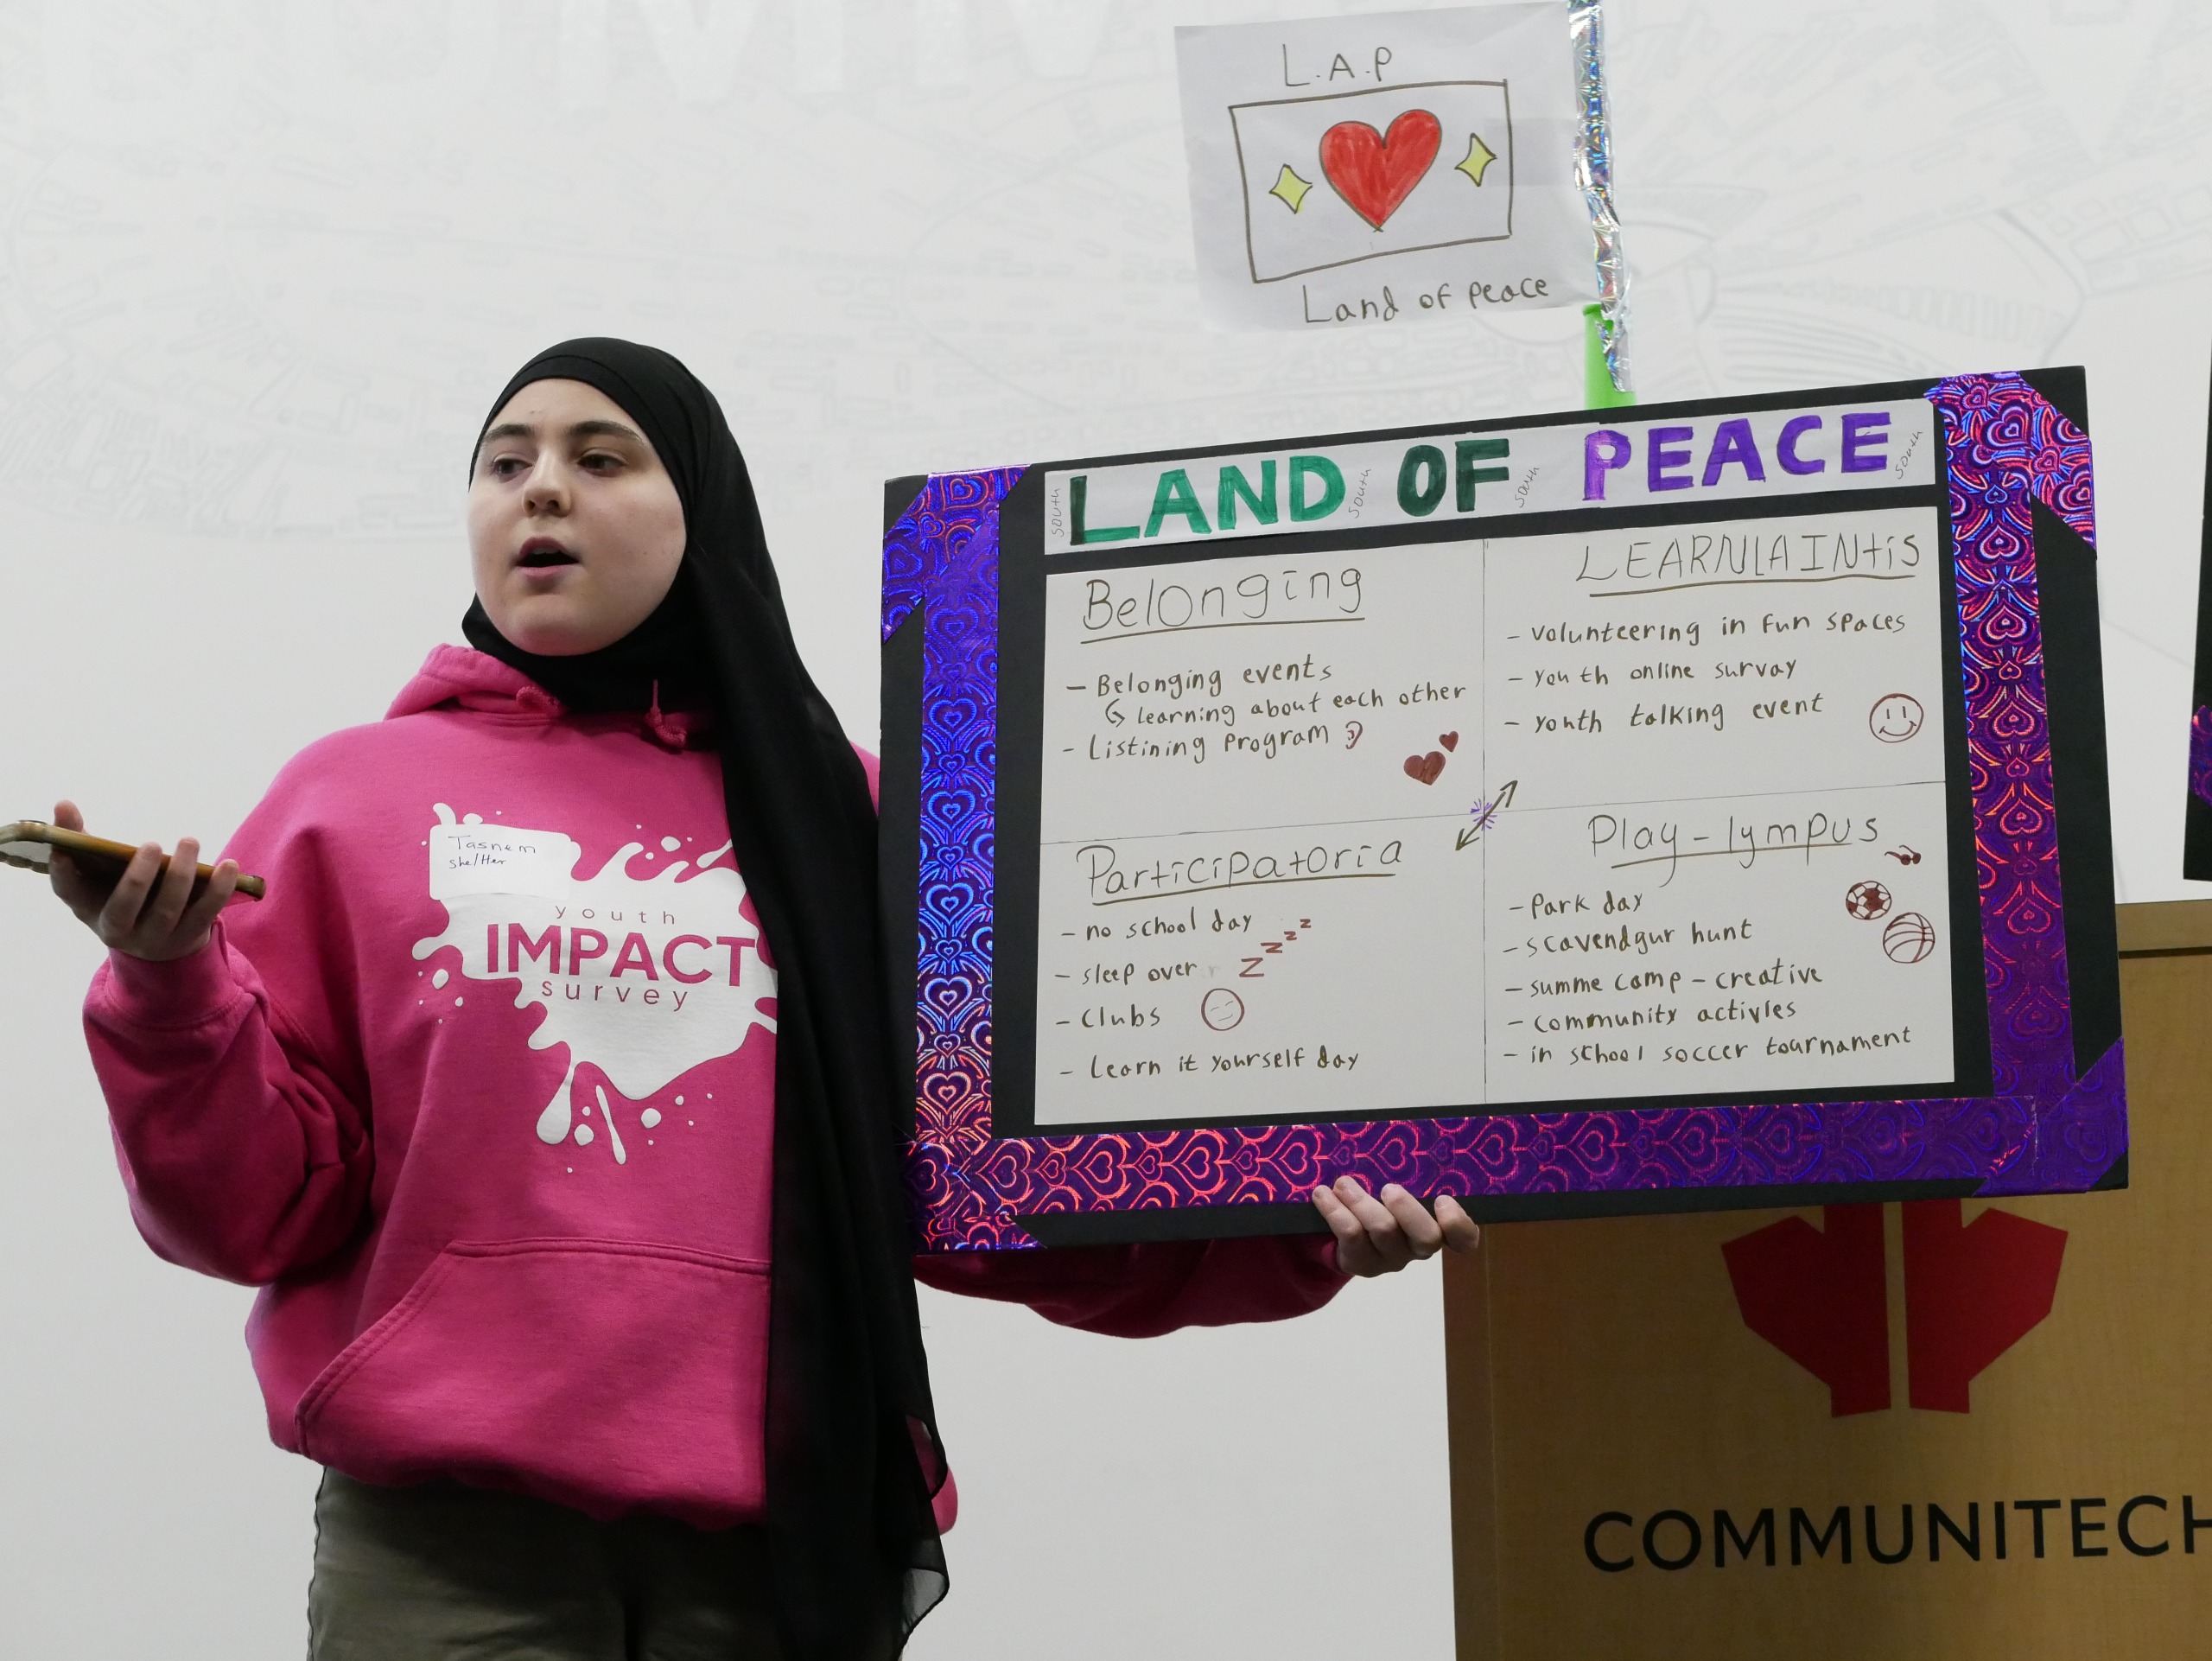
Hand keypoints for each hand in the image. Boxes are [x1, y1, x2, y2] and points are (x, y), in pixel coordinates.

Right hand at [47, 799, 238, 961]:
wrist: (158, 944)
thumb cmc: (122, 894)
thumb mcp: (99, 874)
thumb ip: (82, 839)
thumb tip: (63, 803)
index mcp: (89, 908)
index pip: (69, 893)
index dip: (62, 874)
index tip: (63, 852)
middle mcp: (117, 929)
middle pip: (124, 907)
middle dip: (138, 877)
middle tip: (151, 844)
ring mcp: (154, 937)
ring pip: (167, 909)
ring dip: (181, 874)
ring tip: (189, 841)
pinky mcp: (187, 937)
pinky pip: (205, 914)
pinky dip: (218, 889)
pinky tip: (228, 866)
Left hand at [1312, 1176, 1479, 1276]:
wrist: (1350, 1238)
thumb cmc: (1385, 1203)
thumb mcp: (1400, 1190)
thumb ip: (1407, 1175)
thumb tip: (1396, 1138)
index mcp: (1437, 1228)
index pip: (1464, 1238)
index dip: (1458, 1224)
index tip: (1443, 1199)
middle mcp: (1418, 1247)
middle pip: (1426, 1238)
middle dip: (1407, 1210)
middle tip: (1389, 1188)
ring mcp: (1391, 1259)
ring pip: (1383, 1232)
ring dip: (1361, 1202)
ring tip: (1343, 1183)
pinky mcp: (1362, 1263)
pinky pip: (1350, 1236)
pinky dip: (1335, 1210)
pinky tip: (1323, 1194)